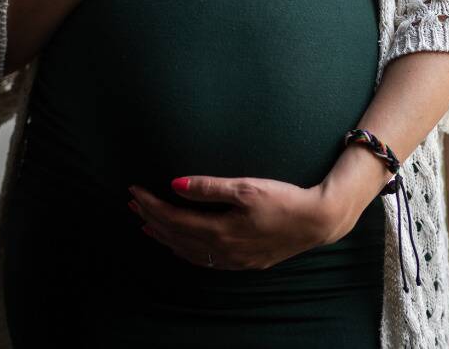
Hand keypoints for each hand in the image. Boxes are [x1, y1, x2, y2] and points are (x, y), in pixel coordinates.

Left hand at [126, 175, 357, 269]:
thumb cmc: (284, 200)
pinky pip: (203, 260)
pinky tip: (180, 244)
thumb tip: (174, 184)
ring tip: (147, 224)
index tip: (135, 190)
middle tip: (132, 203)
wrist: (316, 221)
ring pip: (187, 251)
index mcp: (219, 231)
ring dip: (164, 236)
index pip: (173, 218)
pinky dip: (184, 250)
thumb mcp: (246, 187)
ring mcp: (232, 260)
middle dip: (151, 218)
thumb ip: (208, 187)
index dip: (151, 204)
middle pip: (175, 236)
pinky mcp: (243, 263)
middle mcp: (221, 250)